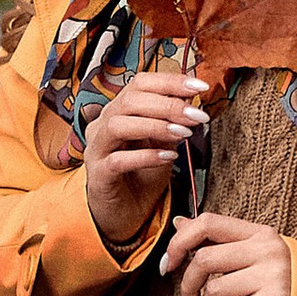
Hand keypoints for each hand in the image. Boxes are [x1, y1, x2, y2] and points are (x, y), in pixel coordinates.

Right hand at [82, 66, 209, 251]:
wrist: (124, 213)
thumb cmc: (142, 175)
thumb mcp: (161, 144)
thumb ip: (170, 122)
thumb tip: (191, 101)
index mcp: (119, 110)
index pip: (140, 83)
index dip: (170, 82)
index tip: (199, 87)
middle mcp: (103, 124)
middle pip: (129, 100)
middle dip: (168, 104)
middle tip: (197, 116)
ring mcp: (97, 149)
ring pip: (118, 125)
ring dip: (156, 126)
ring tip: (184, 134)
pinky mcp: (98, 175)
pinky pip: (118, 160)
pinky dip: (146, 156)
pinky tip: (168, 158)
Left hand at [167, 211, 293, 295]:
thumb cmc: (287, 281)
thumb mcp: (256, 254)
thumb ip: (220, 241)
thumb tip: (180, 222)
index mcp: (259, 233)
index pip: (207, 223)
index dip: (180, 241)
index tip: (169, 263)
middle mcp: (265, 249)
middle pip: (204, 259)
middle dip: (187, 285)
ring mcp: (272, 275)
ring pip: (214, 290)